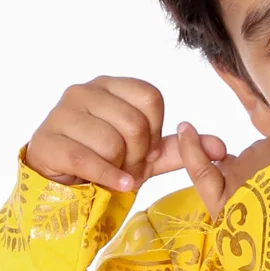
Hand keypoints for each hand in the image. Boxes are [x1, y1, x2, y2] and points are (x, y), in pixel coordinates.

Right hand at [24, 76, 227, 193]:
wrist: (59, 181)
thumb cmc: (103, 161)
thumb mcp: (143, 156)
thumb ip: (179, 150)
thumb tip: (221, 148)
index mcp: (110, 85)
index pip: (151, 98)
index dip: (155, 131)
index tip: (145, 150)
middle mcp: (85, 90)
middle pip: (134, 122)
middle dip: (138, 154)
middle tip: (129, 166)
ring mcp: (62, 112)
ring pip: (111, 142)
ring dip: (119, 167)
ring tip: (112, 172)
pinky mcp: (48, 140)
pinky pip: (87, 159)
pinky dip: (109, 177)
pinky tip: (117, 185)